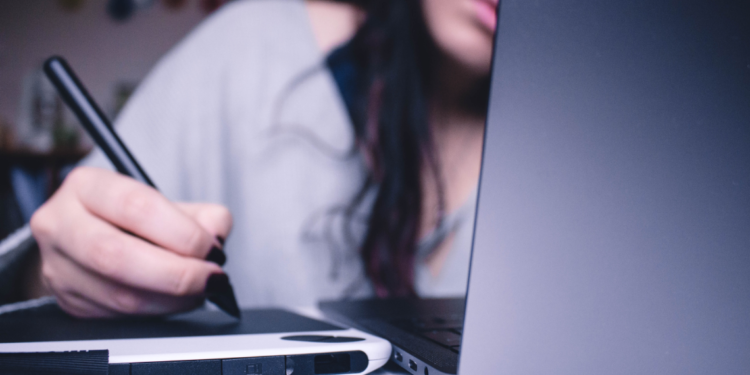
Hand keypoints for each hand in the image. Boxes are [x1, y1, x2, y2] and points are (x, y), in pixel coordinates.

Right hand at [30, 166, 232, 317]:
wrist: (88, 239)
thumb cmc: (132, 218)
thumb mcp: (166, 203)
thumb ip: (202, 215)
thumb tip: (216, 236)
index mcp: (87, 186)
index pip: (136, 207)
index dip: (182, 233)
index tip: (212, 249)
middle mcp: (61, 223)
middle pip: (117, 256)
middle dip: (176, 274)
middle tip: (210, 278)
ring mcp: (57, 266)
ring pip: (118, 295)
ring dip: (171, 300)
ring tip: (199, 291)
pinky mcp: (68, 300)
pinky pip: (118, 315)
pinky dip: (157, 312)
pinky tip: (175, 301)